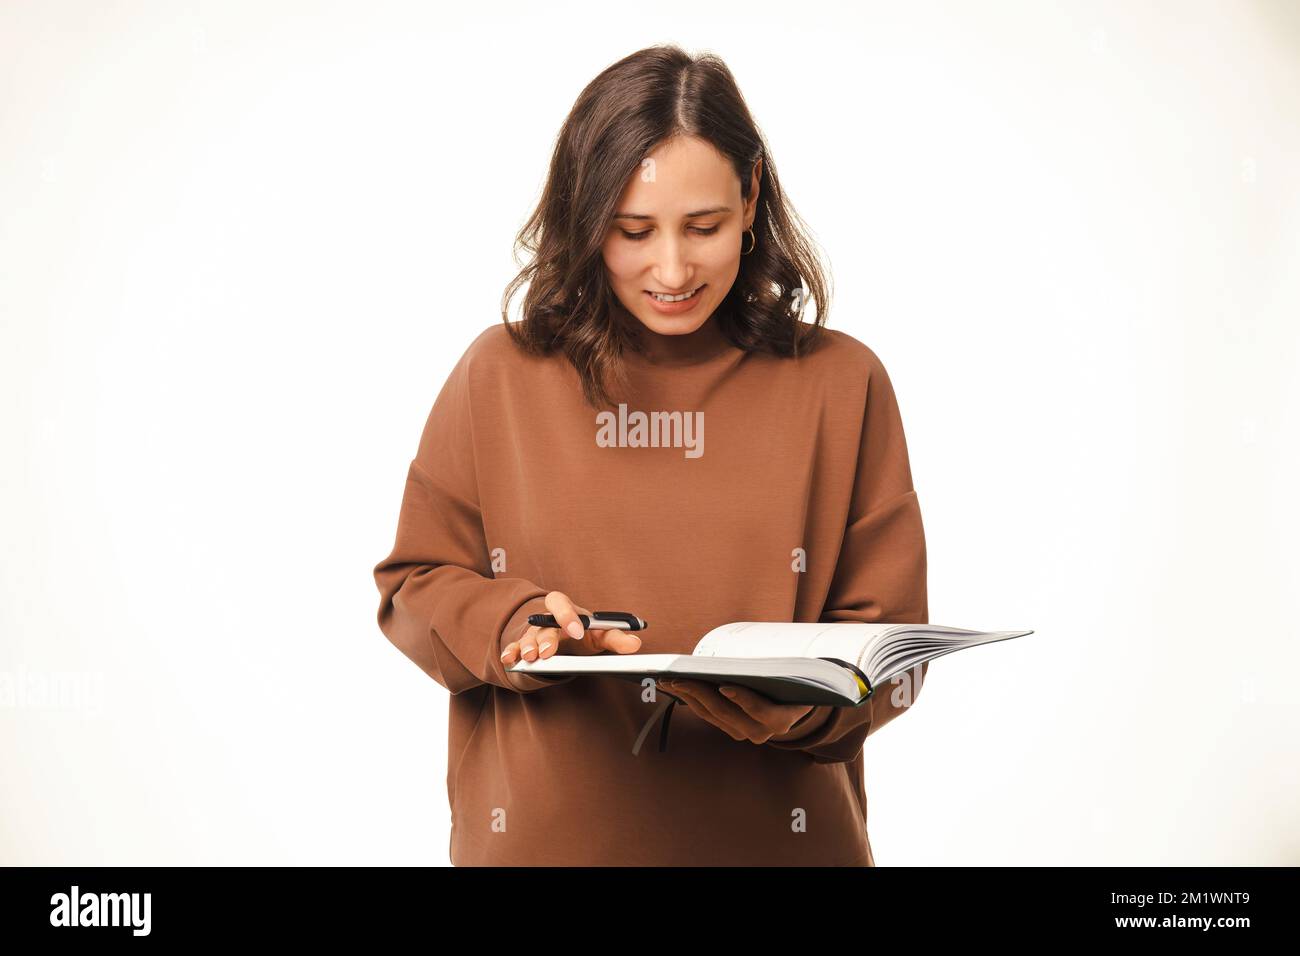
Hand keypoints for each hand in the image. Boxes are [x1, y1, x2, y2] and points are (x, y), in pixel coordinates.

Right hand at [500, 591, 642, 690]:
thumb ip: (616, 638)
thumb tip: (636, 644)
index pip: (562, 604)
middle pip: (543, 624)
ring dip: (527, 647)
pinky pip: (515, 647)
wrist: (565, 635)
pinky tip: (509, 660)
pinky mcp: (524, 646)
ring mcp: (534, 632)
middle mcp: (547, 619)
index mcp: (566, 609)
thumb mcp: (600, 634)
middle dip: (545, 638)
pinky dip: (511, 653)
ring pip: (528, 636)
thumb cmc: (584, 632)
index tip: (578, 631)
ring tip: (529, 658)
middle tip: (547, 653)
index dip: (568, 616)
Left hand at [657, 680, 832, 743]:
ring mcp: (745, 733)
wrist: (795, 700)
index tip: (724, 685)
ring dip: (689, 697)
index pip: (761, 711)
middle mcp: (762, 732)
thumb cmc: (792, 680)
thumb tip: (756, 651)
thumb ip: (778, 669)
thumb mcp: (791, 672)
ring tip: (670, 680)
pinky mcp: (731, 730)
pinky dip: (692, 700)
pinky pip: (708, 716)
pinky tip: (678, 687)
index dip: (743, 699)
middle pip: (727, 714)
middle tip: (681, 679)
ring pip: (712, 716)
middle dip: (701, 694)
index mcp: (782, 719)